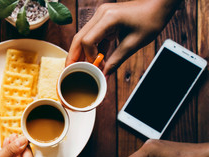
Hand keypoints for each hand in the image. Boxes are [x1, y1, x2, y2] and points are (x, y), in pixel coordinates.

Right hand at [66, 0, 180, 74]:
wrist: (159, 5)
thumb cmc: (150, 20)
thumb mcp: (133, 44)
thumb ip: (116, 60)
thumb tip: (104, 76)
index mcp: (108, 18)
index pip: (87, 41)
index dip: (89, 57)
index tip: (95, 67)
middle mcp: (101, 14)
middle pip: (79, 38)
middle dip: (74, 56)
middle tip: (70, 71)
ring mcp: (101, 15)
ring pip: (83, 36)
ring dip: (81, 53)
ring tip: (80, 68)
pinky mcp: (104, 19)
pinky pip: (92, 35)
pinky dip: (91, 48)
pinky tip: (93, 59)